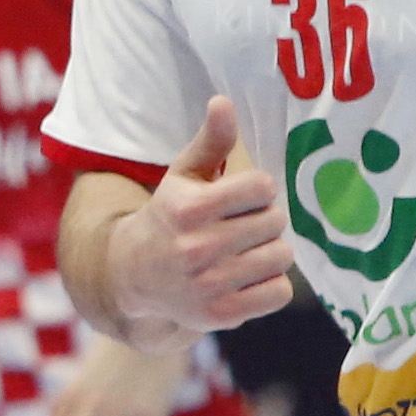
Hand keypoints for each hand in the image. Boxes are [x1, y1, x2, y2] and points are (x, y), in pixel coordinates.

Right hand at [103, 98, 294, 346]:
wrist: (133, 276)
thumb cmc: (169, 217)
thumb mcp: (183, 177)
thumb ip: (210, 141)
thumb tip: (223, 101)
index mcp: (189, 208)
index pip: (263, 187)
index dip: (257, 190)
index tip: (241, 197)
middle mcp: (198, 248)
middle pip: (275, 222)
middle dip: (263, 221)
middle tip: (241, 228)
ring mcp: (210, 285)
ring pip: (282, 257)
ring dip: (270, 252)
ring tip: (244, 252)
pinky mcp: (222, 314)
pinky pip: (279, 292)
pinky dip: (270, 285)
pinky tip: (246, 278)